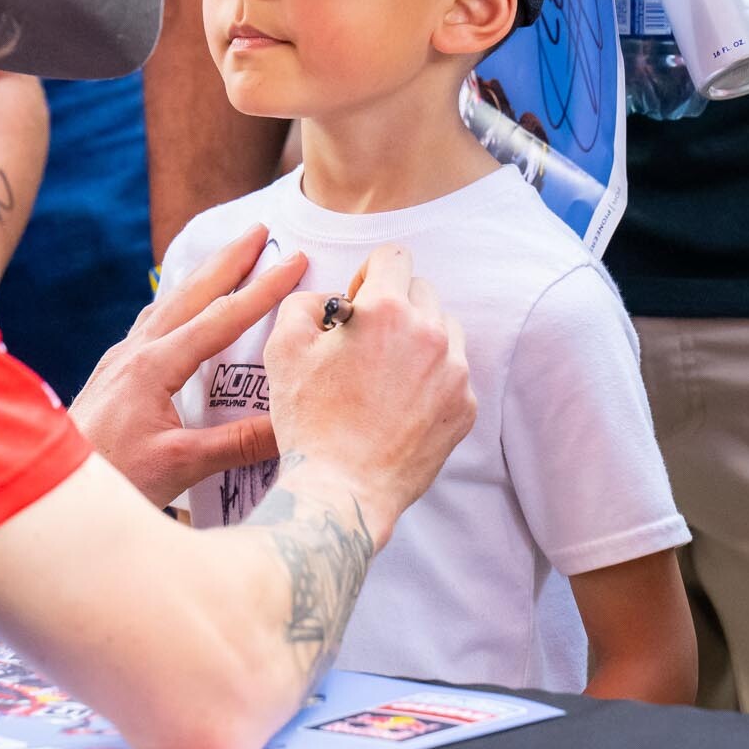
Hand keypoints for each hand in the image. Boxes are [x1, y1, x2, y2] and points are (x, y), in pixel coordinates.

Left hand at [71, 225, 305, 506]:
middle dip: (228, 259)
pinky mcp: (111, 374)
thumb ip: (239, 444)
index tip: (296, 260)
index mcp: (154, 366)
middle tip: (261, 230)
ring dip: (201, 278)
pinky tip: (177, 311)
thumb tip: (295, 423)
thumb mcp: (182, 465)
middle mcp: (135, 352)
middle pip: (190, 293)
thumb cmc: (113, 477)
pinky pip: (150, 323)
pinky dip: (175, 304)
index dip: (263, 288)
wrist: (53, 489)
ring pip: (167, 304)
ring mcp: (119, 360)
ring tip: (226, 257)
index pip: (221, 318)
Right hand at [261, 245, 472, 547]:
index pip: (394, 257)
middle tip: (368, 342)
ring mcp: (454, 372)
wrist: (341, 490)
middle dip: (395, 305)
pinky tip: (401, 404)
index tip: (357, 302)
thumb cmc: (309, 420)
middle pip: (422, 290)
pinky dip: (432, 379)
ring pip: (445, 329)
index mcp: (386, 310)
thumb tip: (330, 301)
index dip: (370, 273)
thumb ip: (304, 303)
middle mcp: (430, 333)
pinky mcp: (465, 407)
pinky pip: (454, 373)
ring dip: (419, 338)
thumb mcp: (284, 348)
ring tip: (388, 373)